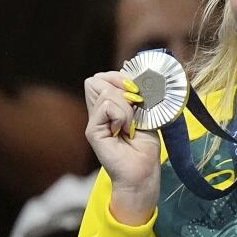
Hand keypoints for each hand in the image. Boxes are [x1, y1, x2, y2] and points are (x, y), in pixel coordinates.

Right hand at [84, 71, 160, 224]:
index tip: (138, 92)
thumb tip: (129, 65)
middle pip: (97, 80)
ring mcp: (93, 121)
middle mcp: (97, 111)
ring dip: (126, 107)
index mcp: (108, 106)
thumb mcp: (144, 113)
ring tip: (131, 126)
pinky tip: (125, 130)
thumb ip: (135, 93)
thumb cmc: (145, 146)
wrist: (143, 171)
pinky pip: (106, 106)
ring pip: (106, 92)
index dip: (120, 78)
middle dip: (121, 88)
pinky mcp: (92, 130)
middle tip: (135, 108)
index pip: (103, 77)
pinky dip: (122, 116)